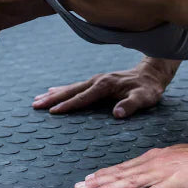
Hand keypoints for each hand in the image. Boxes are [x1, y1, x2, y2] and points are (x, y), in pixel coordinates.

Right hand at [32, 65, 168, 117]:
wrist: (152, 73)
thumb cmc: (148, 89)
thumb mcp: (144, 98)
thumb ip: (131, 105)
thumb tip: (117, 114)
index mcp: (105, 85)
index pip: (83, 97)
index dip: (69, 105)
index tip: (53, 111)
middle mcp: (97, 80)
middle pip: (71, 90)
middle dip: (53, 98)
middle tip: (35, 105)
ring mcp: (96, 79)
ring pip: (70, 87)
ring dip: (53, 94)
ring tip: (36, 100)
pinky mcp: (97, 81)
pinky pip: (75, 86)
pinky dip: (62, 89)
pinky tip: (52, 91)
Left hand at [73, 138, 187, 187]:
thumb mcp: (169, 159)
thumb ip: (154, 165)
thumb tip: (138, 172)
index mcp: (151, 159)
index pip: (121, 168)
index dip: (102, 174)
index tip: (85, 180)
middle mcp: (152, 164)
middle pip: (121, 174)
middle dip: (98, 182)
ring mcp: (163, 172)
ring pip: (132, 182)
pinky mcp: (176, 181)